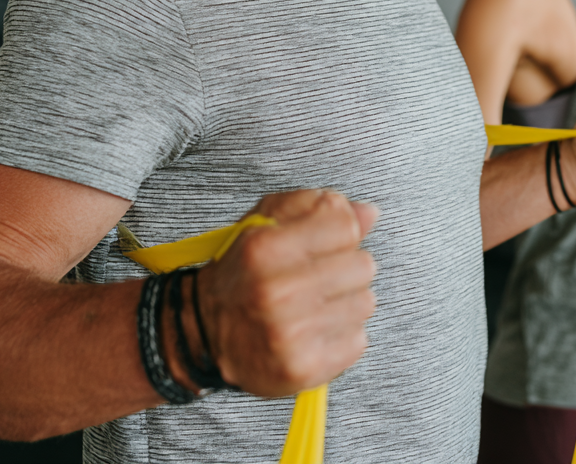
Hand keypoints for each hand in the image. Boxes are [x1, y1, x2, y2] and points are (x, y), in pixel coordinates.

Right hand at [185, 189, 377, 396]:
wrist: (207, 332)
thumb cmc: (243, 272)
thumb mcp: (265, 221)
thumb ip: (315, 206)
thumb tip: (368, 212)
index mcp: (264, 248)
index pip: (345, 226)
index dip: (341, 229)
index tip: (326, 240)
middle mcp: (276, 292)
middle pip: (363, 265)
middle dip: (347, 266)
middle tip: (320, 274)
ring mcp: (290, 334)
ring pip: (365, 302)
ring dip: (347, 301)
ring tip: (317, 303)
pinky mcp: (304, 369)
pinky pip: (359, 340)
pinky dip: (343, 334)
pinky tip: (317, 329)